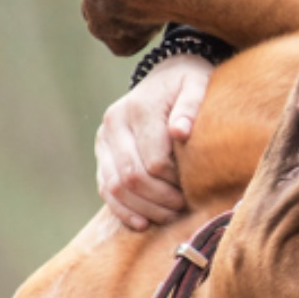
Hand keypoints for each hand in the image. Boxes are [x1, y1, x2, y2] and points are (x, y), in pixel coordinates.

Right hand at [95, 54, 212, 229]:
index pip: (154, 160)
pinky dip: (123, 209)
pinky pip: (105, 187)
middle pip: (132, 176)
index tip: (195, 187)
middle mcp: (114, 123)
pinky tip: (143, 222)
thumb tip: (181, 132)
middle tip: (184, 207)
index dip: (175, 181)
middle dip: (160, 199)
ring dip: (143, 208)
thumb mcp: (197, 84)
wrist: (166, 74)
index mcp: (137, 108)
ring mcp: (103, 139)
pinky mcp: (101, 152)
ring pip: (115, 186)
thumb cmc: (188, 83)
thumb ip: (191, 105)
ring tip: (170, 216)